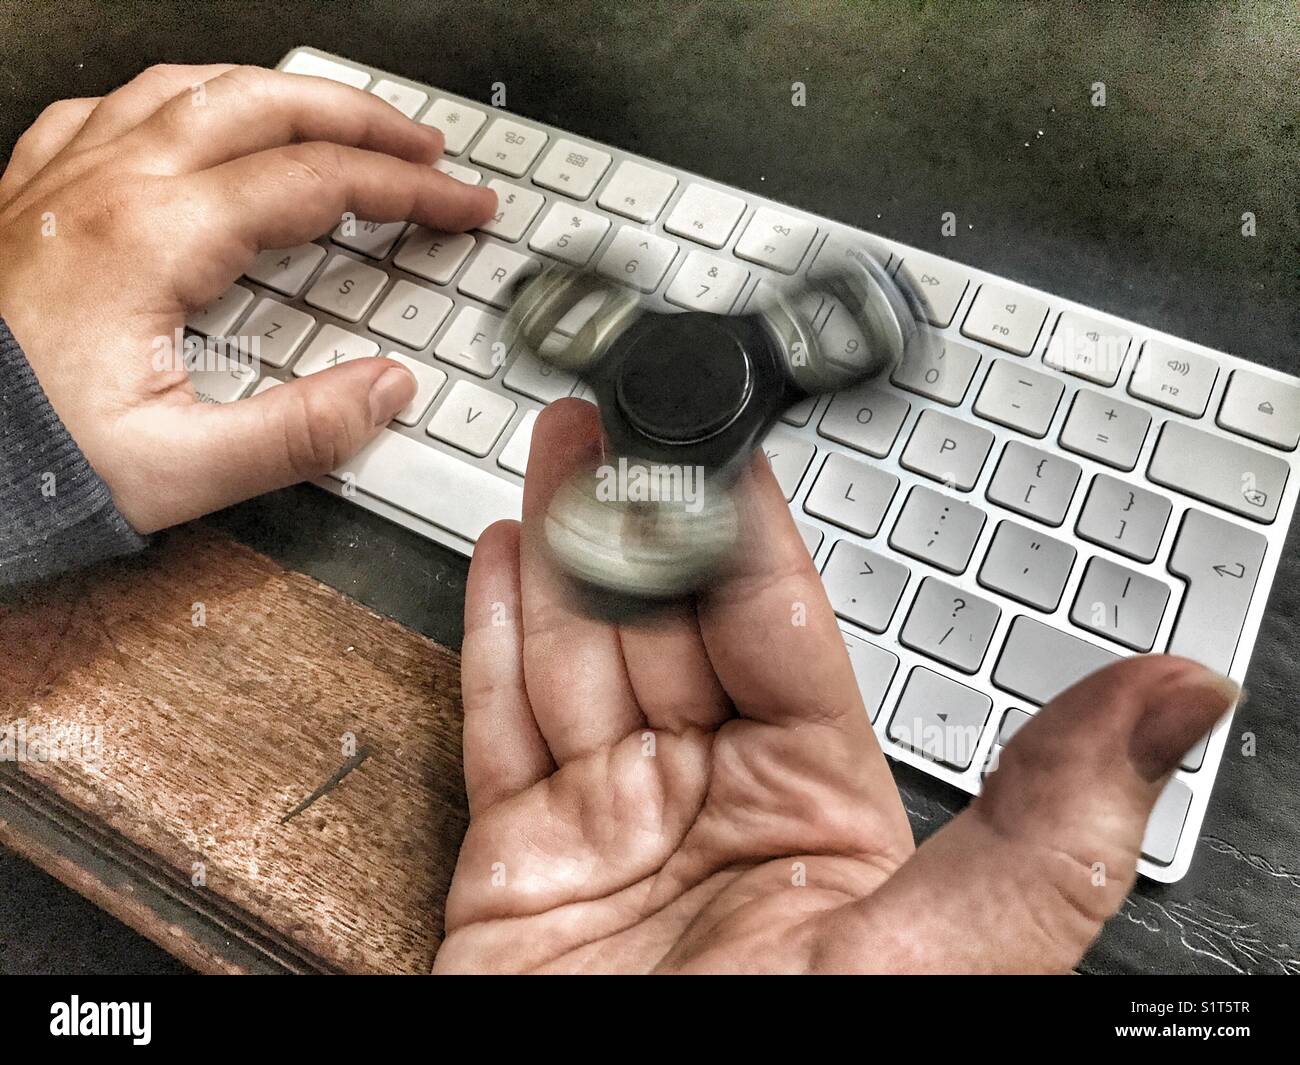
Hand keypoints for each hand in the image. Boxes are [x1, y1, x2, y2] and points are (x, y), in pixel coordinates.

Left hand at [0, 64, 495, 531]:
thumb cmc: (25, 459)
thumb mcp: (179, 471)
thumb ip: (299, 432)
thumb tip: (387, 389)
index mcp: (150, 238)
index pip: (318, 183)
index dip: (410, 189)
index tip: (462, 205)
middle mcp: (106, 185)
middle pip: (264, 106)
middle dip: (363, 118)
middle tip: (424, 146)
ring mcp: (62, 179)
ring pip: (192, 86)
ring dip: (281, 95)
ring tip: (335, 117)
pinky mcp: (32, 194)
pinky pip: (113, 108)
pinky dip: (181, 101)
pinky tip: (198, 122)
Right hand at [436, 400, 1234, 972]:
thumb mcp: (942, 951)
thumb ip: (1047, 819)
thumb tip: (1180, 695)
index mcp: (822, 805)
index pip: (780, 628)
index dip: (744, 531)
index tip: (723, 444)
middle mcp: (716, 801)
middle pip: (668, 624)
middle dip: (638, 516)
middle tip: (615, 421)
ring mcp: (612, 824)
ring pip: (582, 655)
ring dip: (565, 550)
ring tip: (558, 454)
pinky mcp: (516, 858)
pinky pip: (503, 725)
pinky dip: (496, 640)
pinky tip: (508, 560)